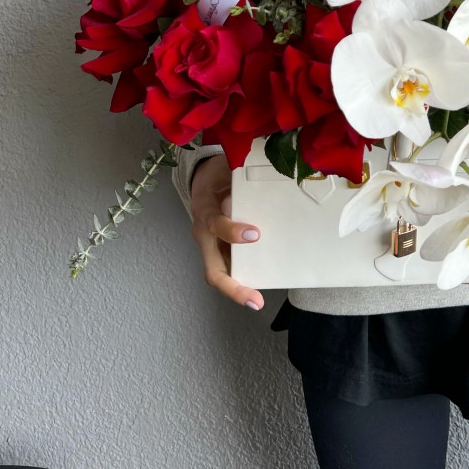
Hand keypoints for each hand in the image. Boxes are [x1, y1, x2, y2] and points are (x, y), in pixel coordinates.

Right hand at [189, 154, 264, 311]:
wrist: (204, 178)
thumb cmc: (217, 173)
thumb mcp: (224, 168)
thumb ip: (236, 176)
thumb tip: (254, 185)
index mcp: (204, 210)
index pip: (214, 224)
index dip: (232, 231)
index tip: (255, 234)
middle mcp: (205, 234)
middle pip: (213, 270)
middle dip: (233, 288)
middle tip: (255, 300)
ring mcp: (212, 246)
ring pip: (220, 275)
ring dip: (238, 289)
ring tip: (257, 300)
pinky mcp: (222, 250)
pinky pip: (232, 267)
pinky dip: (246, 278)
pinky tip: (264, 281)